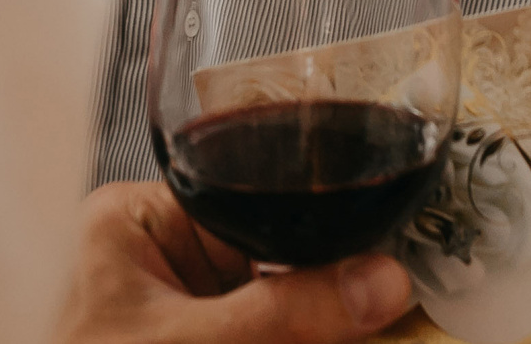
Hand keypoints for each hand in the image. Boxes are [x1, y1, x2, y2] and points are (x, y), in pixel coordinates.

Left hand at [53, 182, 416, 343]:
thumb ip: (286, 312)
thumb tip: (383, 283)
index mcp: (136, 222)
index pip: (253, 199)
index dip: (321, 224)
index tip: (387, 250)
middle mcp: (160, 258)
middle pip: (277, 252)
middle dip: (333, 284)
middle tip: (393, 299)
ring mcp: (183, 309)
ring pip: (283, 301)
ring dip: (328, 319)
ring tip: (379, 318)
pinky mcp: (204, 337)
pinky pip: (271, 329)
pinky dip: (306, 336)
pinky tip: (352, 331)